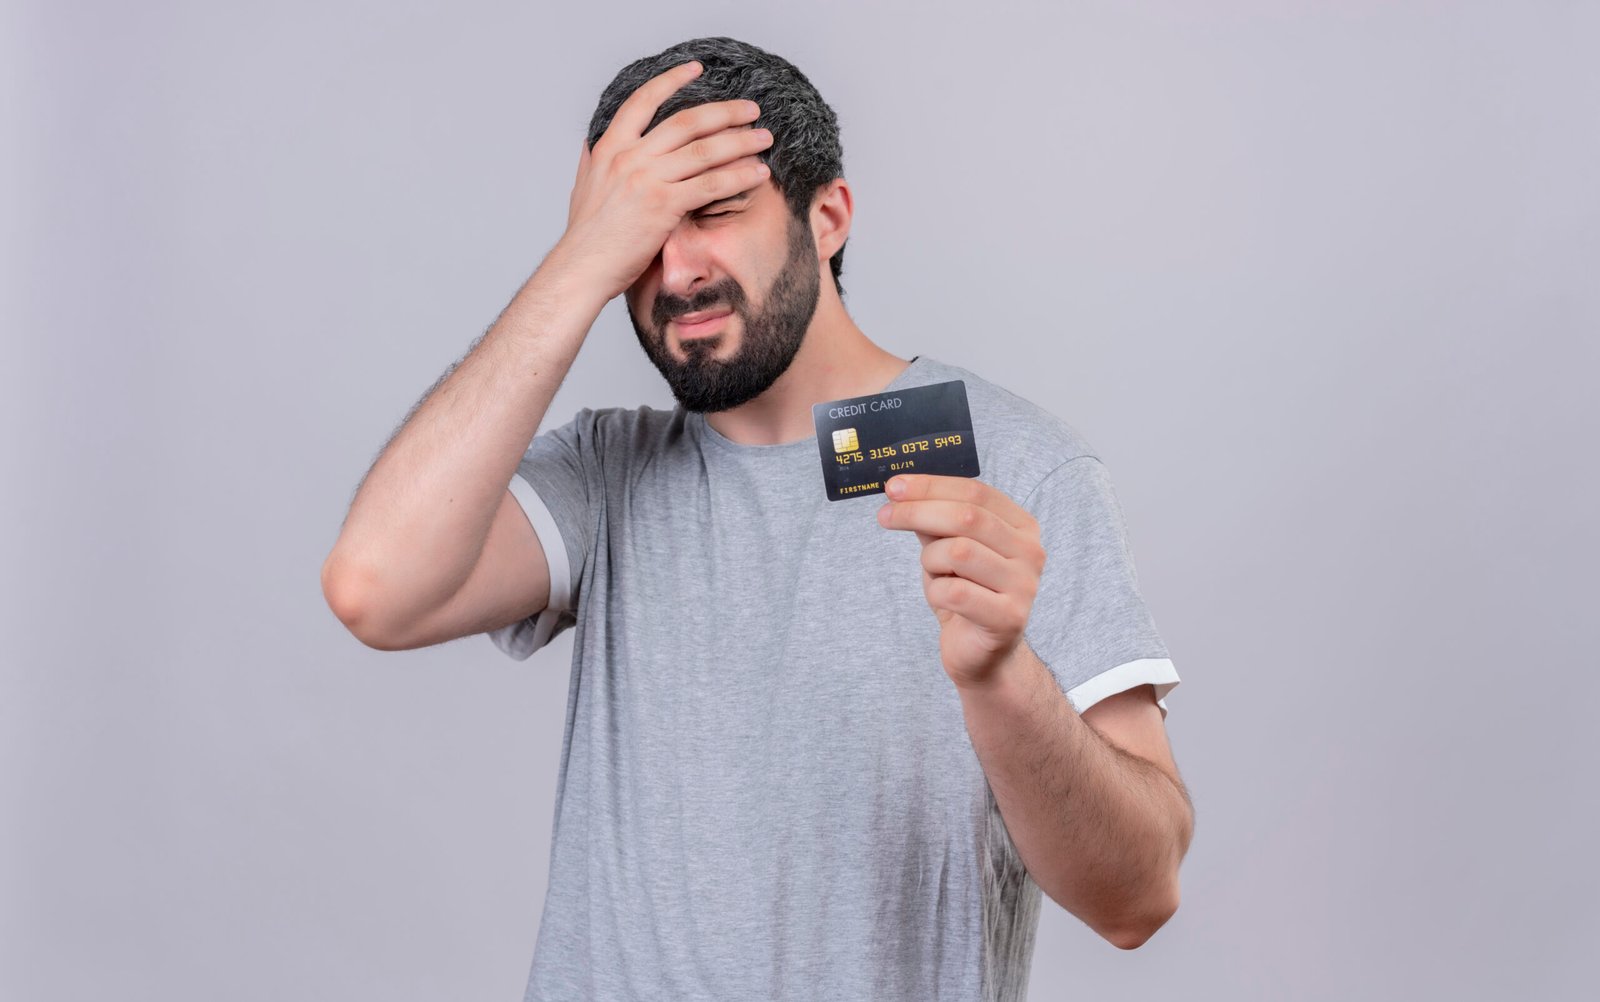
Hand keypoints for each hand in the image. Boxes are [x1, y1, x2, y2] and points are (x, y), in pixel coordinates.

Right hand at [556, 59, 774, 302]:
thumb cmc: (585, 236)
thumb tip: (590, 143)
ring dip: (740, 141)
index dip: (670, 80)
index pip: (642, 101)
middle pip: (686, 122)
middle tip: (751, 109)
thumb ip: (590, 162)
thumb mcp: (581, 188)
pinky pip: (711, 185)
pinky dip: (738, 176)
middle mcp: (630, 157)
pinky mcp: (664, 206)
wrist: (582, 268)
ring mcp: (648, 180)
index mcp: (609, 148)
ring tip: (764, 138)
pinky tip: (758, 174)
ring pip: (704, 150)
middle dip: (724, 111)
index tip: (695, 69)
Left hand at [876, 474, 1046, 690]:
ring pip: (958, 552)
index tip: (894, 486)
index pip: (976, 492)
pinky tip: (942, 599)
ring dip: (930, 561)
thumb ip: (933, 521)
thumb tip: (901, 492)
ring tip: (933, 574)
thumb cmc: (966, 594)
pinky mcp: (1009, 618)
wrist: (984, 653)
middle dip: (917, 512)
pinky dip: (935, 592)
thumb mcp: (947, 549)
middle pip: (967, 517)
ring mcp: (1024, 585)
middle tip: (885, 516)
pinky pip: (954, 592)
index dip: (931, 486)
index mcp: (1021, 527)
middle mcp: (1030, 552)